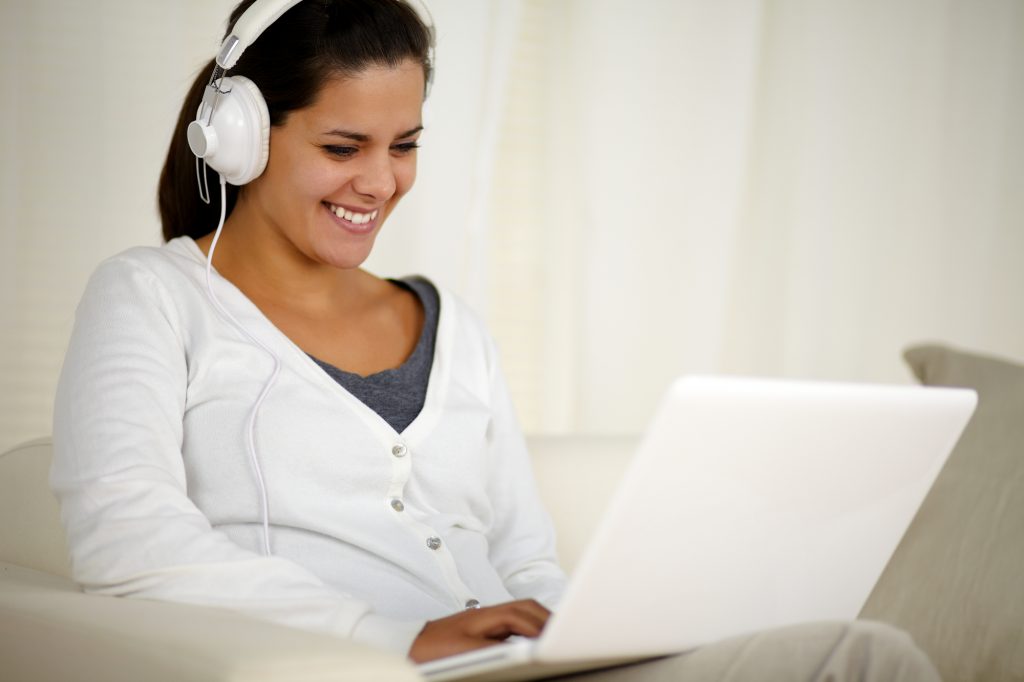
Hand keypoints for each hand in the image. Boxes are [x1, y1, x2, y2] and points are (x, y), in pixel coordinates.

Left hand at [408, 599, 550, 662]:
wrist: (408, 645)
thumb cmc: (432, 649)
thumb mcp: (466, 652)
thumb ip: (497, 649)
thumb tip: (523, 649)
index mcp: (487, 615)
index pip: (524, 615)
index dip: (543, 627)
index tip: (558, 638)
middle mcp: (488, 614)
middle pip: (527, 609)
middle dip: (548, 619)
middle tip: (565, 634)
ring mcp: (485, 621)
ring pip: (520, 615)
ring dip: (539, 623)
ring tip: (554, 638)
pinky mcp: (482, 631)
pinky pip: (513, 625)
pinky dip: (528, 630)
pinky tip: (532, 643)